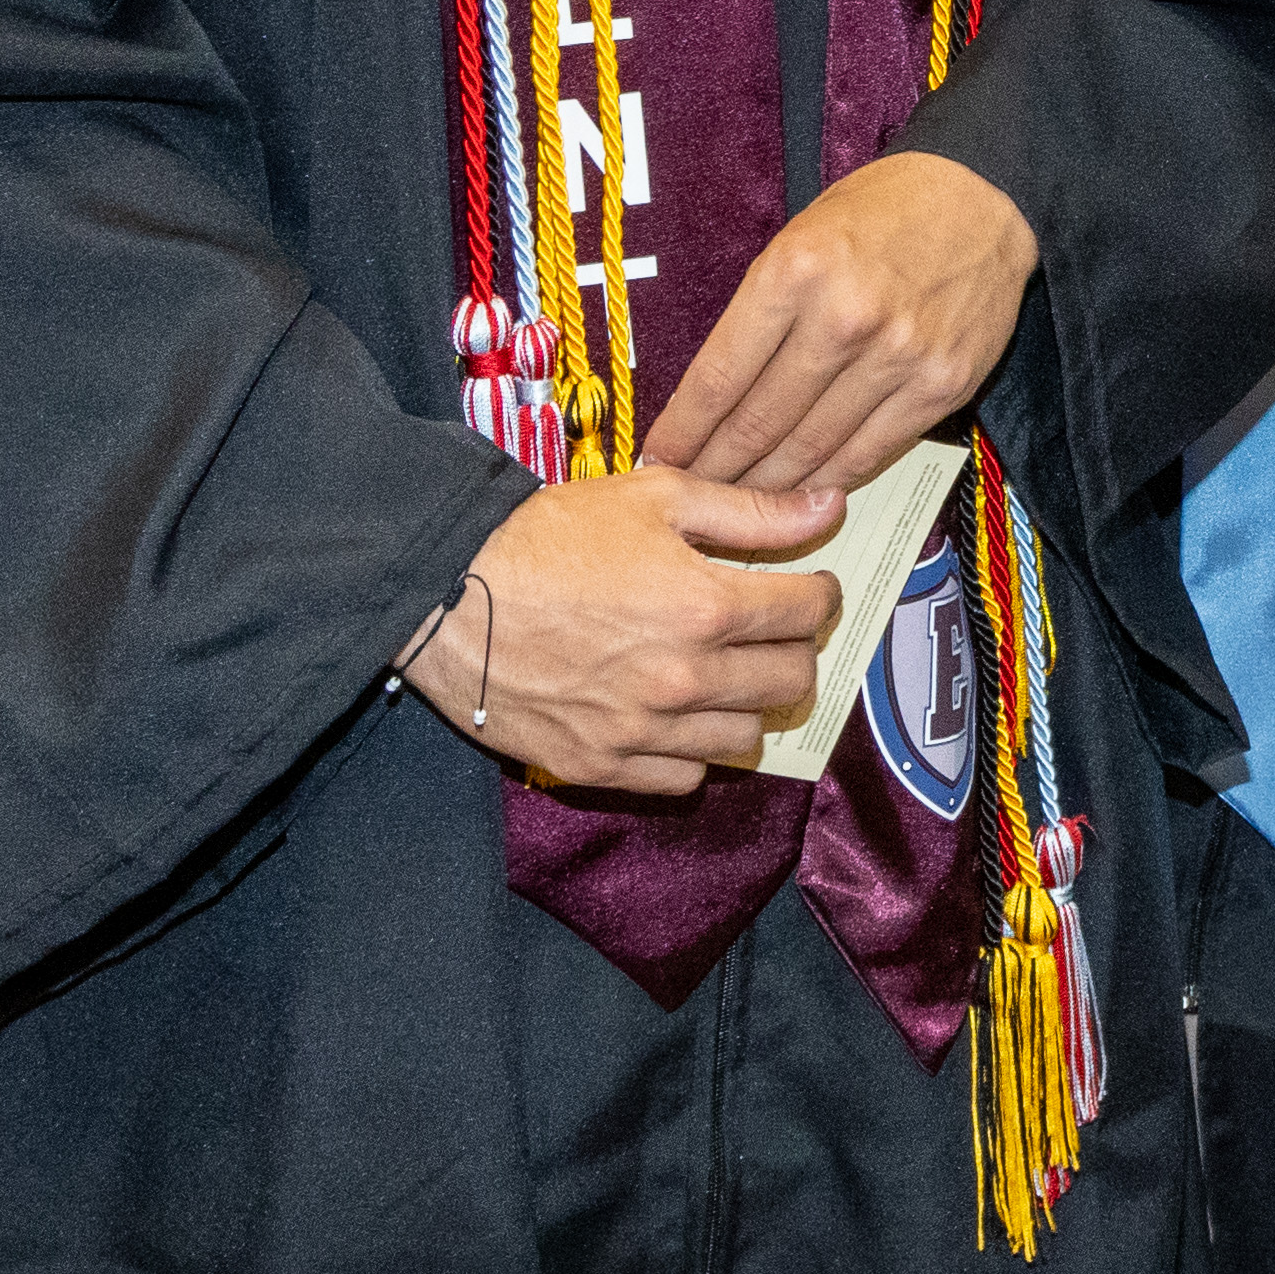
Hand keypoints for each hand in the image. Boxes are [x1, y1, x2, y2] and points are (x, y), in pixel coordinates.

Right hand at [418, 469, 841, 795]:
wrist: (445, 593)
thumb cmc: (547, 536)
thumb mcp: (653, 497)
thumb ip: (749, 511)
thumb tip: (829, 509)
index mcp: (705, 607)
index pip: (809, 614)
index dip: (819, 594)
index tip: (806, 588)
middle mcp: (683, 679)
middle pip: (790, 682)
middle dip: (792, 650)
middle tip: (768, 632)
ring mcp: (641, 730)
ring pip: (743, 737)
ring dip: (744, 703)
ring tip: (719, 672)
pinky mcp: (599, 766)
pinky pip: (683, 777)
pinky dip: (690, 750)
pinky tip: (673, 715)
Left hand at [642, 149, 1036, 496]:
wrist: (982, 199)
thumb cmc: (879, 214)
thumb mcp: (799, 237)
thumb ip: (760, 313)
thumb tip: (715, 394)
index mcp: (794, 272)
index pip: (719, 377)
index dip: (683, 430)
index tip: (659, 456)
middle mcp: (844, 318)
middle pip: (759, 422)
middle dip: (715, 468)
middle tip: (691, 492)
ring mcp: (897, 357)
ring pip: (812, 448)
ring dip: (767, 486)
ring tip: (739, 503)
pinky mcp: (940, 386)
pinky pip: (872, 451)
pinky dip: (831, 479)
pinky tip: (804, 493)